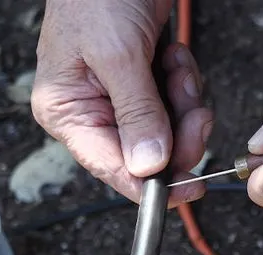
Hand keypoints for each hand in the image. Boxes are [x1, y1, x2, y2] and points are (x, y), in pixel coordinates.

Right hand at [31, 0, 212, 205]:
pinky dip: (184, 82)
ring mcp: (121, 96)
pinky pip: (177, 103)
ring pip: (168, 129)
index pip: (110, 168)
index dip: (150, 186)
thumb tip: (148, 168)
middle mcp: (92, 110)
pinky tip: (174, 57)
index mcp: (67, 111)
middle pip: (147, 154)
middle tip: (196, 113)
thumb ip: (136, 113)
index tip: (189, 190)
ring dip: (184, 101)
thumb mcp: (117, 55)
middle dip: (178, 133)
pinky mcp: (146, 80)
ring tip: (175, 66)